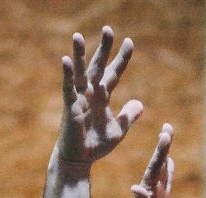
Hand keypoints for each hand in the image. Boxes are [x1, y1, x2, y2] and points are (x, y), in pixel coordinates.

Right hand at [57, 27, 143, 167]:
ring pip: (80, 72)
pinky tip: (66, 60)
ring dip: (79, 54)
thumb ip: (128, 116)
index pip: (114, 73)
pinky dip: (67, 74)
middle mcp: (90, 93)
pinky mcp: (70, 107)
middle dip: (103, 48)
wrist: (80, 160)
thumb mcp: (118, 130)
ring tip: (77, 35)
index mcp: (103, 97)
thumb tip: (140, 104)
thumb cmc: (96, 145)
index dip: (122, 59)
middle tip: (109, 29)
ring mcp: (79, 98)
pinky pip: (68, 88)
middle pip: (98, 66)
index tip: (130, 42)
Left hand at [125, 123, 173, 197]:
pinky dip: (167, 172)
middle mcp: (150, 192)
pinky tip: (169, 165)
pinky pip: (164, 184)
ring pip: (161, 172)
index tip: (165, 133)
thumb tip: (136, 187)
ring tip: (167, 138)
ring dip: (165, 155)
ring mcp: (155, 197)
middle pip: (158, 165)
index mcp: (147, 193)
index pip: (154, 168)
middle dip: (164, 146)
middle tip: (168, 126)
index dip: (161, 151)